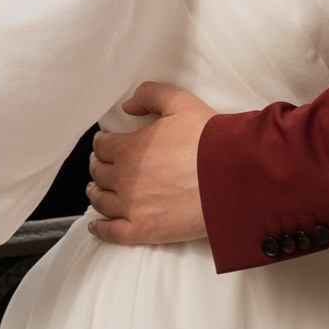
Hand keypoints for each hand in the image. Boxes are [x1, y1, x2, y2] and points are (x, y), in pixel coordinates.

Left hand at [87, 85, 213, 245]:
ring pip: (102, 202)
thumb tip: (127, 107)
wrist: (232, 176)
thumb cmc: (208, 139)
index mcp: (128, 149)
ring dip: (97, 194)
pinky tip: (96, 225)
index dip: (103, 144)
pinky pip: (112, 233)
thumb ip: (149, 95)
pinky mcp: (144, 231)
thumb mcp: (180, 103)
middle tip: (102, 166)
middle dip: (99, 167)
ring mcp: (132, 208)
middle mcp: (124, 179)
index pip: (101, 146)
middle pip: (99, 173)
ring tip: (98, 191)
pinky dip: (100, 229)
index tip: (106, 145)